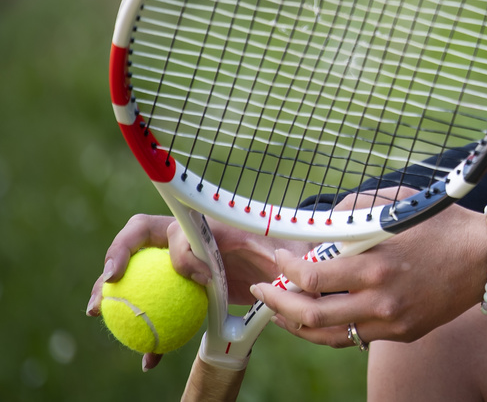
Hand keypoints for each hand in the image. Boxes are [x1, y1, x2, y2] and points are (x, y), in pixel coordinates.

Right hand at [87, 213, 285, 369]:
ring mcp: (180, 261)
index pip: (174, 231)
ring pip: (140, 273)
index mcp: (208, 226)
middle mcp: (188, 239)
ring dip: (116, 292)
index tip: (147, 273)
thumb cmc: (285, 250)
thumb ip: (278, 253)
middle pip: (140, 242)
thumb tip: (281, 262)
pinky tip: (151, 358)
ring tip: (100, 316)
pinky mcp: (182, 285)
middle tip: (105, 294)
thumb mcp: (286, 249)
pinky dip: (151, 330)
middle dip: (115, 261)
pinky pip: (158, 303)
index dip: (150, 245)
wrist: (283, 265)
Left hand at [250, 203, 486, 349]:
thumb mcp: (399, 204)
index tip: (278, 258)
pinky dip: (327, 329)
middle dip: (277, 303)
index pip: (313, 276)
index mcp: (378, 264)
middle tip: (263, 289)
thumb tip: (321, 222)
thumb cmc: (444, 224)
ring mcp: (392, 322)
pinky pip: (353, 337)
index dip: (286, 269)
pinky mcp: (402, 334)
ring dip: (295, 323)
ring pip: (327, 335)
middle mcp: (382, 300)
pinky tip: (316, 316)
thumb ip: (356, 210)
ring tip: (280, 309)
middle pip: (311, 314)